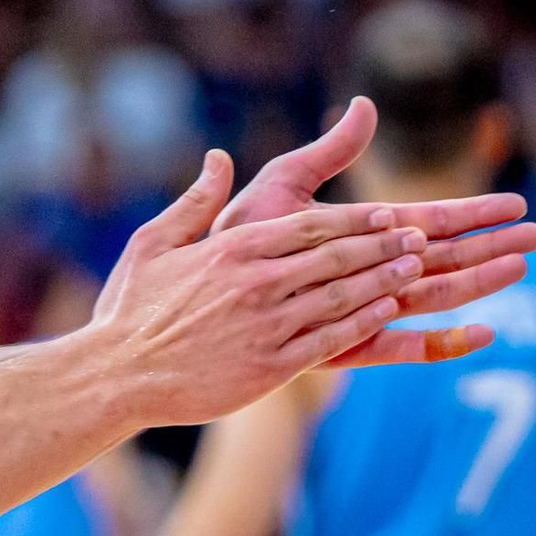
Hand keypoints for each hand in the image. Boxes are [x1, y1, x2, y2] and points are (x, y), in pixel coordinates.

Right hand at [93, 149, 441, 424]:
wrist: (116, 376)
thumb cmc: (128, 312)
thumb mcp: (151, 244)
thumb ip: (194, 202)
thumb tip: (218, 159)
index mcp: (233, 249)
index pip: (310, 226)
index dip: (356, 220)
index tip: (388, 215)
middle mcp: (256, 283)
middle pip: (337, 257)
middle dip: (383, 246)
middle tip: (420, 238)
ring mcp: (267, 325)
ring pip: (342, 296)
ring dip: (383, 280)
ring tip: (416, 270)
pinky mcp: (270, 366)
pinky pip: (330, 340)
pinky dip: (363, 323)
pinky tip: (387, 313)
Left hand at [217, 98, 535, 367]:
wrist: (191, 305)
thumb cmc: (230, 245)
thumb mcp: (279, 190)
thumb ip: (325, 152)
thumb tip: (364, 104)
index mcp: (355, 236)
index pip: (425, 220)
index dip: (469, 213)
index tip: (512, 203)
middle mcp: (364, 275)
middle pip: (441, 259)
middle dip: (487, 246)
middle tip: (534, 235)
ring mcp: (358, 312)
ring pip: (432, 298)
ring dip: (477, 284)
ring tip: (519, 267)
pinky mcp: (344, 347)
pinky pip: (399, 348)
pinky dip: (442, 343)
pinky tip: (482, 334)